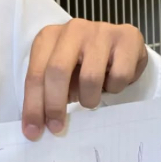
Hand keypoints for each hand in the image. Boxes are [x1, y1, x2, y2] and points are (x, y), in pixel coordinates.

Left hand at [22, 19, 148, 140]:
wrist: (122, 46)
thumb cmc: (84, 64)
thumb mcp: (61, 76)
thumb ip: (47, 94)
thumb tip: (36, 127)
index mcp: (49, 37)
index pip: (36, 73)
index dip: (33, 105)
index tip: (33, 132)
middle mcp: (73, 29)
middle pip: (57, 71)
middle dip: (55, 105)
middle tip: (58, 127)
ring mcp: (101, 30)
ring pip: (90, 77)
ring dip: (89, 99)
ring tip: (91, 99)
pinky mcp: (127, 37)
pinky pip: (119, 75)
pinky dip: (114, 88)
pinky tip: (112, 82)